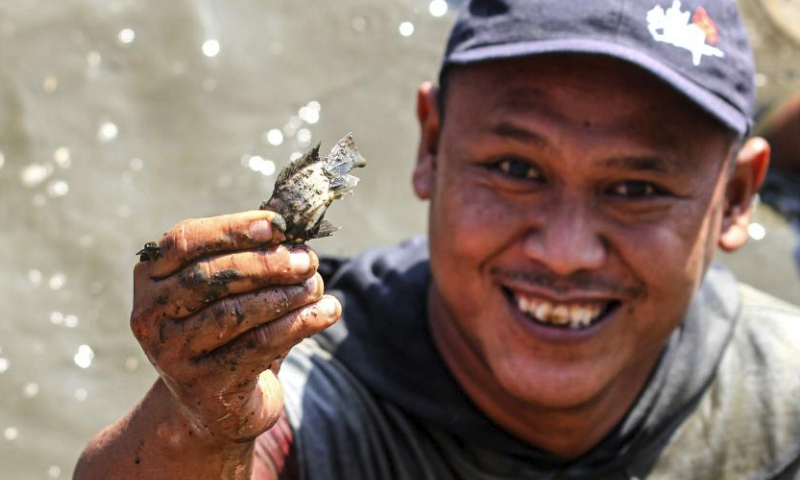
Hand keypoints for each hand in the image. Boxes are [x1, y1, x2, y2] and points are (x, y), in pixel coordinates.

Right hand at [130, 210, 339, 444]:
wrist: (213, 403)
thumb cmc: (226, 328)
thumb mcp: (230, 287)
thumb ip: (252, 250)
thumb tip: (291, 212)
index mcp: (151, 278)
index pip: (185, 241)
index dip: (232, 229)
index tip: (278, 225)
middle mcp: (151, 315)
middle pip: (209, 277)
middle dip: (266, 264)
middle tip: (308, 259)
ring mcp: (172, 355)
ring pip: (233, 313)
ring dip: (284, 295)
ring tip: (316, 285)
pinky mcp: (205, 386)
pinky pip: (258, 346)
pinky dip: (298, 325)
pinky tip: (326, 312)